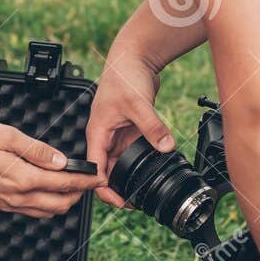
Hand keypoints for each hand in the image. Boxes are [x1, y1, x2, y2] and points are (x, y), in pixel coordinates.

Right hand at [0, 120, 101, 217]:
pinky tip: (49, 193)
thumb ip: (36, 150)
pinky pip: (32, 212)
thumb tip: (61, 160)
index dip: (85, 181)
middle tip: (90, 181)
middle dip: (79, 193)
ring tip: (74, 187)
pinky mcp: (2, 205)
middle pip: (60, 203)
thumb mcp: (6, 135)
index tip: (98, 177)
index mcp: (22, 178)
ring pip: (47, 212)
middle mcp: (17, 196)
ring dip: (65, 201)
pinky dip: (47, 206)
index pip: (64, 184)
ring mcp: (9, 204)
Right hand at [84, 50, 174, 207]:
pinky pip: (132, 153)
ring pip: (120, 164)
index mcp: (97, 133)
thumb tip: (165, 147)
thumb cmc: (124, 75)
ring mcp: (116, 134)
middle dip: (118, 188)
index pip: (94, 169)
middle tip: (135, 203)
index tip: (120, 202)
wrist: (134, 57)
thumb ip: (152, 127)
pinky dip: (140, 164)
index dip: (104, 189)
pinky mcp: (129, 130)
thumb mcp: (138, 104)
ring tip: (143, 192)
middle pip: (106, 170)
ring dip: (129, 177)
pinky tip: (152, 171)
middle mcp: (104, 136)